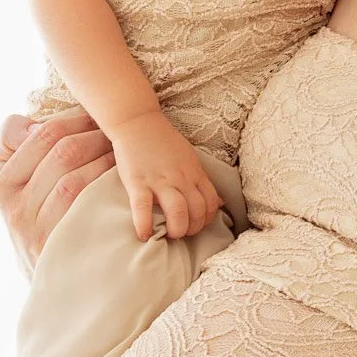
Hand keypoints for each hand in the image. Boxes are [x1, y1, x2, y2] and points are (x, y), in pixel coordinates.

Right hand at [0, 106, 115, 274]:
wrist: (50, 284)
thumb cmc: (38, 222)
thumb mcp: (17, 187)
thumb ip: (16, 147)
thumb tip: (34, 123)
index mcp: (3, 184)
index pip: (41, 136)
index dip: (74, 120)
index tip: (95, 117)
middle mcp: (14, 207)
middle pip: (62, 152)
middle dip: (95, 136)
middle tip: (117, 132)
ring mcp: (35, 229)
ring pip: (75, 177)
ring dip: (105, 160)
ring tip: (122, 153)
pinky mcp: (59, 245)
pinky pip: (85, 204)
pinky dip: (106, 186)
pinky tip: (121, 180)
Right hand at [110, 112, 222, 240]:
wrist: (137, 121)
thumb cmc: (164, 141)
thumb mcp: (191, 159)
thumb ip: (202, 180)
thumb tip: (219, 203)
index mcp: (195, 173)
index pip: (211, 204)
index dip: (206, 220)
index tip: (195, 225)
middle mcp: (181, 178)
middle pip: (197, 211)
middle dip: (191, 229)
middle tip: (180, 233)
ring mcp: (160, 180)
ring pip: (178, 212)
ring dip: (176, 230)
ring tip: (167, 235)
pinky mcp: (138, 181)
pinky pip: (143, 208)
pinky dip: (144, 225)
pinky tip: (143, 235)